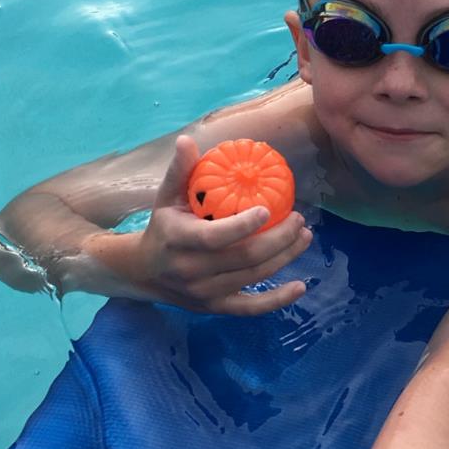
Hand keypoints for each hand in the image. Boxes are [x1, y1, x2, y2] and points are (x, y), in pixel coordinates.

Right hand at [89, 136, 311, 314]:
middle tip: (299, 219)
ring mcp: (204, 293)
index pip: (215, 237)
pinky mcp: (215, 307)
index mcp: (178, 240)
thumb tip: (187, 140)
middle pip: (244, 258)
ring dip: (285, 257)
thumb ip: (180, 171)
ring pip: (253, 277)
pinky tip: (301, 287)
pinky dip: (277, 301)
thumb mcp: (166, 197)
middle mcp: (191, 271)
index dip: (244, 226)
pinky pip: (250, 308)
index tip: (269, 210)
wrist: (144, 272)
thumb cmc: (162, 227)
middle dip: (279, 239)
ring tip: (304, 236)